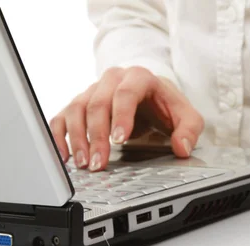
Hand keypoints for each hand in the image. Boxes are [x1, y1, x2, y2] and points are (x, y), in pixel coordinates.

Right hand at [50, 67, 203, 170]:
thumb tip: (182, 148)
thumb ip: (189, 130)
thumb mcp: (187, 116)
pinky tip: (65, 155)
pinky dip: (60, 135)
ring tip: (83, 163)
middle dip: (96, 135)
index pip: (126, 93)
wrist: (152, 96)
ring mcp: (93, 90)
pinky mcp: (81, 103)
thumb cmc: (166, 106)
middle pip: (98, 103)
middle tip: (98, 162)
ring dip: (77, 138)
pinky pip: (62, 116)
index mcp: (139, 78)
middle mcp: (113, 80)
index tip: (118, 139)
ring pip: (77, 109)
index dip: (120, 116)